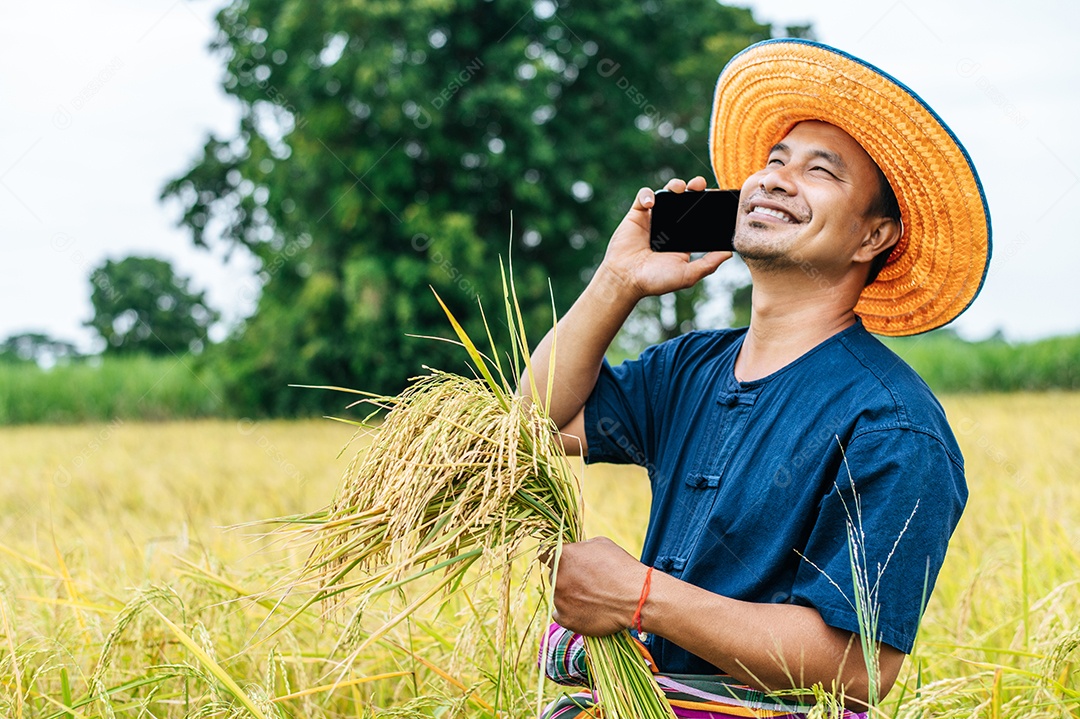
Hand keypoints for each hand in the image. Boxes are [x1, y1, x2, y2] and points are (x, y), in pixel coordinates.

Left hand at [551, 537, 647, 636]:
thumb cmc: (621, 568)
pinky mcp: (565, 619)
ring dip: (570, 596)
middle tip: (586, 583)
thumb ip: (580, 548)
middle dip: (566, 578)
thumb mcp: (601, 544)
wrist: (635, 598)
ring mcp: (560, 599)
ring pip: (559, 596)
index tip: (561, 563)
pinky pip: (561, 615)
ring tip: (593, 598)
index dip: (552, 558)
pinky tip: (587, 610)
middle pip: (555, 576)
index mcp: (563, 555)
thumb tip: (573, 551)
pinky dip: (571, 613)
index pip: (545, 554)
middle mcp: (557, 577)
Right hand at [596, 176, 731, 302]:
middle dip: (694, 188)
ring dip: (674, 185)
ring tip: (679, 188)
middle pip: (685, 200)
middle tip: (700, 186)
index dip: (707, 205)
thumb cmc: (655, 281)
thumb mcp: (687, 275)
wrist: (626, 280)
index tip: (716, 198)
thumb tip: (729, 253)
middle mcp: (669, 225)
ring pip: (666, 193)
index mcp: (683, 237)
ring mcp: (653, 218)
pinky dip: (648, 195)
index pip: (699, 215)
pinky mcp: (637, 214)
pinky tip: (652, 204)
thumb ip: (709, 264)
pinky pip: (644, 196)